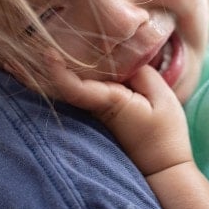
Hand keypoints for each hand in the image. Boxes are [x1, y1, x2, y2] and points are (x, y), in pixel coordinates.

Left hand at [48, 55, 192, 175]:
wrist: (163, 169)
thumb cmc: (165, 134)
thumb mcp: (162, 96)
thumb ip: (143, 72)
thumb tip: (125, 57)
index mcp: (109, 101)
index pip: (74, 87)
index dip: (58, 70)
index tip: (47, 53)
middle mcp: (96, 108)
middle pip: (68, 82)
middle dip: (54, 62)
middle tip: (43, 39)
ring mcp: (97, 113)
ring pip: (75, 86)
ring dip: (64, 68)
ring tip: (55, 45)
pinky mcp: (102, 115)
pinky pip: (85, 91)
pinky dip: (79, 76)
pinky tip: (76, 62)